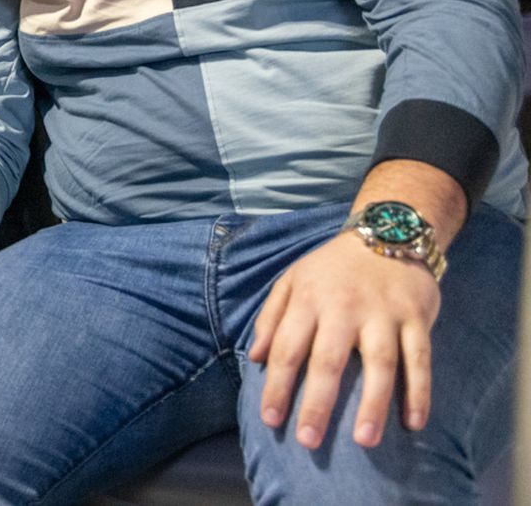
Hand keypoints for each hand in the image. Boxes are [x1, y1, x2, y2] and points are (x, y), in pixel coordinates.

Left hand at [249, 231, 440, 449]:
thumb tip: (256, 357)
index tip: (270, 420)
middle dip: (317, 403)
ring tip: (364, 441)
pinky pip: (420, 358)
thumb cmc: (331, 267)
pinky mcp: (416, 318)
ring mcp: (383, 313)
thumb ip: (271, 317)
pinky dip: (419, 391)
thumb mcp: (292, 280)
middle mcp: (344, 308)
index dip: (277, 385)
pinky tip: (413, 423)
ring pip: (379, 362)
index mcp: (308, 299)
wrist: (387, 234)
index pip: (288, 348)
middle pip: (329, 360)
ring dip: (372, 403)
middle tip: (308, 441)